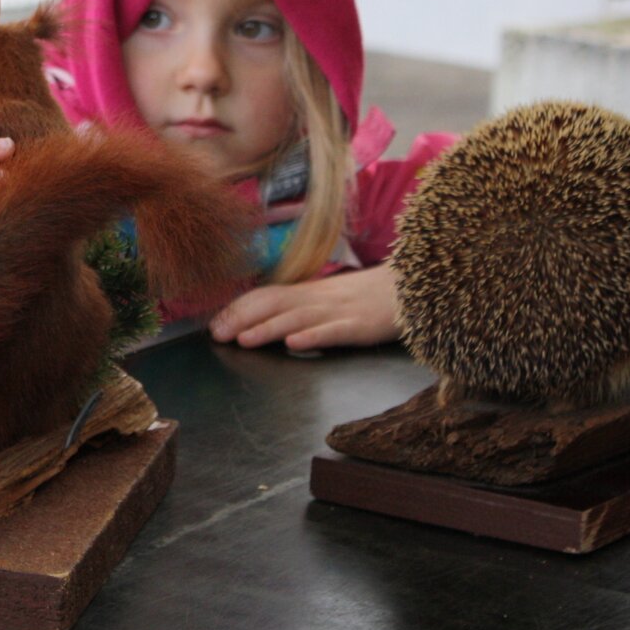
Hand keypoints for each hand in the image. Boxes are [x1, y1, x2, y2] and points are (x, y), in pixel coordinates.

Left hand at [209, 263, 400, 351]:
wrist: (414, 287)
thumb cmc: (370, 298)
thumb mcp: (332, 299)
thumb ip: (303, 308)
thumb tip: (268, 321)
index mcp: (310, 293)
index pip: (267, 296)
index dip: (239, 309)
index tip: (214, 325)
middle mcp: (319, 299)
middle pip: (275, 305)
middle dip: (243, 319)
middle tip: (217, 335)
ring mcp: (340, 312)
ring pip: (298, 318)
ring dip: (268, 328)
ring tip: (244, 339)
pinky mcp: (362, 326)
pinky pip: (335, 331)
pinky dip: (313, 337)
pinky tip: (295, 343)